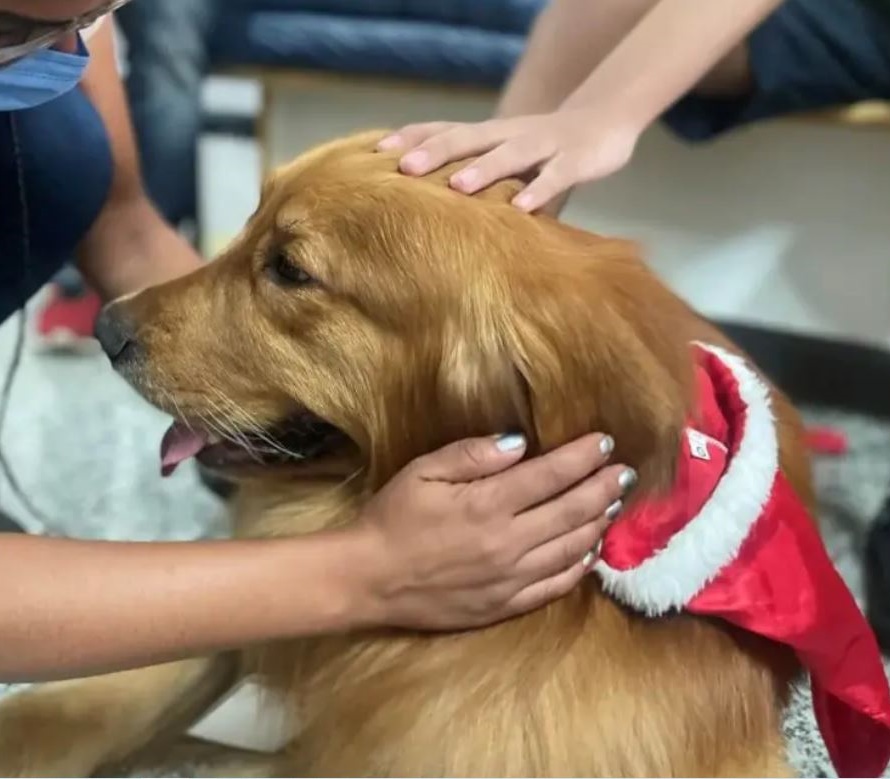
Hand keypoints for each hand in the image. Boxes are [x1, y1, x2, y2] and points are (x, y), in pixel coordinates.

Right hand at [353, 432, 635, 630]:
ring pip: (571, 548)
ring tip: (613, 505)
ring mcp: (510, 578)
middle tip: (624, 472)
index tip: (604, 441)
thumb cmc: (392, 517)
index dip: (583, 456)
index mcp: (487, 504)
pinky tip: (590, 552)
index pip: (551, 474)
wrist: (369, 579)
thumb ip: (472, 455)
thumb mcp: (422, 471)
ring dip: (598, 524)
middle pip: (572, 510)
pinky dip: (579, 567)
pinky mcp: (505, 605)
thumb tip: (520, 443)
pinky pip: (554, 586)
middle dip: (603, 487)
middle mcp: (507, 541)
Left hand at [377, 110, 639, 213]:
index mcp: (489, 134)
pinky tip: (522, 207)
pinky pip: (556, 177)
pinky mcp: (576, 159)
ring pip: (509, 154)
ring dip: (483, 169)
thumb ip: (474, 178)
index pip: (444, 129)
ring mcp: (544, 145)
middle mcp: (509, 134)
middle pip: (468, 138)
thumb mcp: (504, 159)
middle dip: (435, 152)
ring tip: (456, 185)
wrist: (605, 120)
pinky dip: (539, 191)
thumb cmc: (543, 149)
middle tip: (403, 168)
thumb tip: (426, 210)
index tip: (375, 153)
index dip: (412, 138)